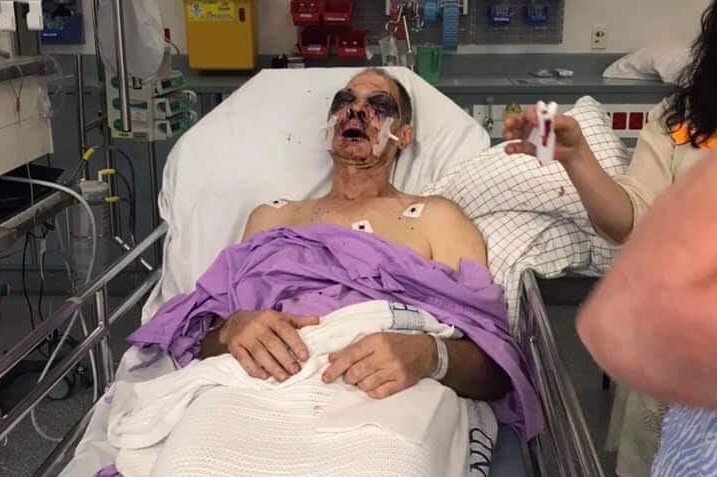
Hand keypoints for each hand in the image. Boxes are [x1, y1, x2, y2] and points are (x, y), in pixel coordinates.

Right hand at [219, 310, 318, 381]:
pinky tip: (264, 377)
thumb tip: (318, 321)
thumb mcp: (280, 317)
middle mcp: (258, 326)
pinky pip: (244, 360)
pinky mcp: (234, 346)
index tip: (305, 357)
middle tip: (296, 371)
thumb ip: (298, 321)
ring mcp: (245, 336)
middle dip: (285, 358)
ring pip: (259, 353)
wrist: (234, 322)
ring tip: (283, 378)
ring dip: (272, 367)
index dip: (296, 344)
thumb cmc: (263, 322)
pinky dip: (254, 369)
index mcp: (271, 318)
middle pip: (273, 344)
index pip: (286, 331)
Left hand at [322, 333, 436, 398]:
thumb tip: (332, 358)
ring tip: (364, 379)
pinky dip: (372, 391)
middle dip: (348, 377)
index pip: (350, 356)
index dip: (335, 368)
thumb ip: (354, 348)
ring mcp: (394, 370)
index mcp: (376, 341)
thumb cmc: (396, 343)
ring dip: (360, 384)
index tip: (326, 377)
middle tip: (350, 376)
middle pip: (356, 373)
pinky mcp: (402, 382)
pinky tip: (373, 385)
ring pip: (365, 385)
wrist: (424, 351)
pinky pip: (378, 393)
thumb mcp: (376, 339)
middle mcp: (385, 355)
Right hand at [503, 106, 589, 165]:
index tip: (533, 120)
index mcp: (541, 115)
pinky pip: (515, 146)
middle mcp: (532, 124)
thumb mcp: (569, 123)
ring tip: (507, 136)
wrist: (572, 149)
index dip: (530, 114)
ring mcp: (528, 136)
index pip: (532, 111)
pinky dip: (510, 148)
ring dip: (508, 133)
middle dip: (511, 120)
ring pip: (513, 132)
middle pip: (518, 119)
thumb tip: (548, 120)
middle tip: (509, 123)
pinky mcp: (526, 147)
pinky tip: (509, 149)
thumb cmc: (570, 133)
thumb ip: (559, 121)